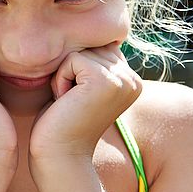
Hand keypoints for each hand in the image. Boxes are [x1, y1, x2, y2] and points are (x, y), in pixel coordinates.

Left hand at [29, 43, 141, 160]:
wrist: (60, 157)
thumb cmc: (63, 123)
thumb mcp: (83, 87)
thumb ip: (92, 63)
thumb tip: (88, 33)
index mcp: (131, 80)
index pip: (97, 48)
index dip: (78, 70)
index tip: (78, 100)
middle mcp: (132, 78)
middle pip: (89, 47)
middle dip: (71, 72)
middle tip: (72, 103)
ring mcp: (122, 79)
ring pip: (79, 52)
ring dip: (64, 76)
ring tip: (69, 103)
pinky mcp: (105, 80)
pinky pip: (72, 60)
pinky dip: (60, 80)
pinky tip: (65, 102)